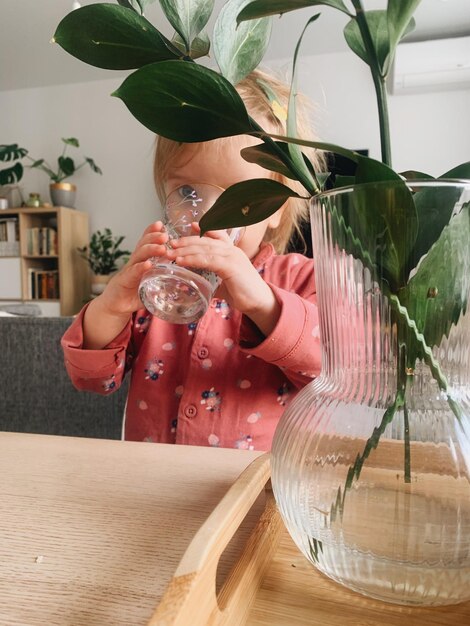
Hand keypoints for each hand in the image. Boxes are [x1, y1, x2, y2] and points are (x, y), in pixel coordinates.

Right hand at [96, 220, 169, 318]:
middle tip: (166, 235)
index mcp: (141, 260)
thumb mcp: (151, 283)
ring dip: (150, 250)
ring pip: (139, 256)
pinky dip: (140, 267)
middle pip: (143, 245)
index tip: (161, 224)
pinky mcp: (124, 281)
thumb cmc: (135, 292)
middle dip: (154, 238)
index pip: (146, 242)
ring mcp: (129, 271)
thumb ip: (163, 278)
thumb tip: (182, 279)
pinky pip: (133, 272)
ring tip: (162, 247)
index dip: (152, 232)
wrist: (116, 305)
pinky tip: (148, 264)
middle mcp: (135, 262)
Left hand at [166, 225, 280, 335]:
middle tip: (170, 243)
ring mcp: (232, 256)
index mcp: (231, 252)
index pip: (217, 235)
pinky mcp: (231, 266)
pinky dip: (193, 259)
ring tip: (171, 253)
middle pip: (206, 240)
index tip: (191, 225)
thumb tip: (197, 285)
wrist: (259, 302)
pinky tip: (182, 261)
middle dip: (187, 241)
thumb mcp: (225, 283)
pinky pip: (208, 260)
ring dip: (186, 250)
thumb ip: (212, 280)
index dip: (204, 229)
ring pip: (205, 248)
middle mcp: (232, 250)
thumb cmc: (243, 293)